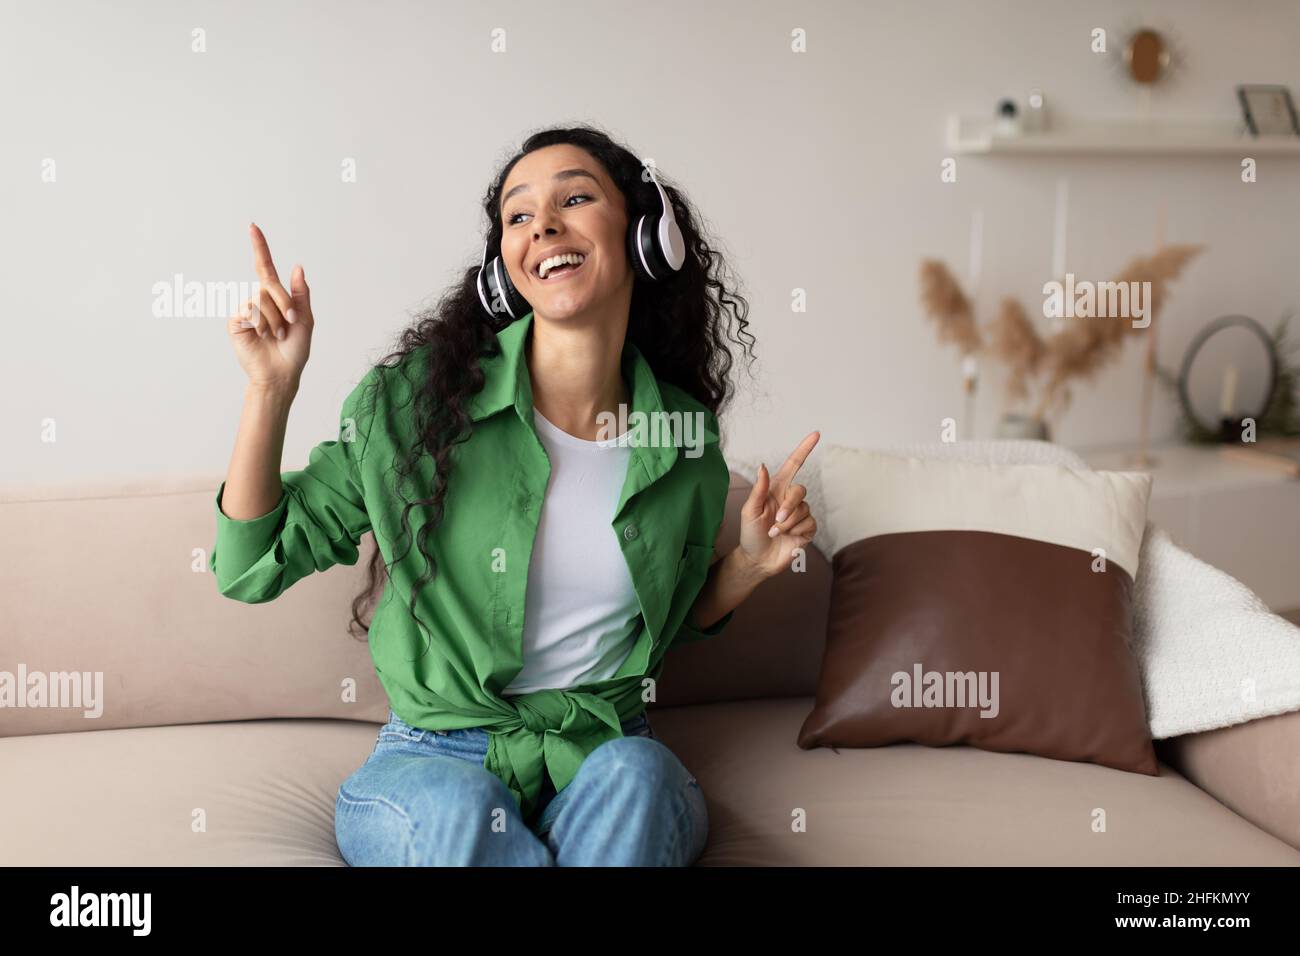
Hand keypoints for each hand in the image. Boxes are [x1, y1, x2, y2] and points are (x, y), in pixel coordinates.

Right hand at [227, 222, 313, 390]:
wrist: (281, 373)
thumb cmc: (294, 350)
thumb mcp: (304, 319)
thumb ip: (300, 293)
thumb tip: (297, 266)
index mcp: (275, 298)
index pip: (266, 268)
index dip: (260, 247)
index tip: (253, 227)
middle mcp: (258, 301)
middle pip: (270, 285)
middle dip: (284, 303)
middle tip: (290, 322)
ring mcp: (246, 310)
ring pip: (261, 299)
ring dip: (275, 319)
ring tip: (276, 336)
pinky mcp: (236, 321)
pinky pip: (251, 310)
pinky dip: (262, 324)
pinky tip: (263, 337)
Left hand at [736, 430, 820, 578]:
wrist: (757, 559)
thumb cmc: (750, 534)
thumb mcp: (749, 510)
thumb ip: (758, 489)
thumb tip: (763, 466)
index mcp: (775, 489)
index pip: (794, 465)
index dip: (804, 449)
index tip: (816, 434)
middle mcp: (790, 499)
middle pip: (800, 490)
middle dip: (789, 506)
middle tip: (776, 520)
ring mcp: (800, 514)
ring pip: (804, 509)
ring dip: (787, 523)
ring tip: (775, 532)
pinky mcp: (807, 529)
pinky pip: (809, 523)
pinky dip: (796, 530)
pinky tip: (787, 537)